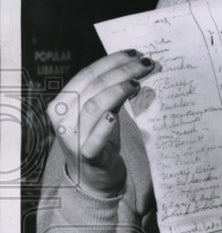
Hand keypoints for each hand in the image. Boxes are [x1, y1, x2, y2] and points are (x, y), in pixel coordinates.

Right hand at [46, 50, 158, 195]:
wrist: (95, 179)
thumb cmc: (100, 141)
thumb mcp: (103, 112)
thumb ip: (113, 92)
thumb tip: (139, 68)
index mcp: (63, 102)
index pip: (87, 74)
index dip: (111, 61)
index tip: (135, 53)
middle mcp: (63, 118)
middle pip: (93, 86)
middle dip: (122, 71)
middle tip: (147, 64)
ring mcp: (73, 138)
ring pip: (94, 106)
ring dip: (118, 91)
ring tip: (138, 83)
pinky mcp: (87, 156)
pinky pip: (95, 139)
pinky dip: (105, 125)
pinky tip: (116, 115)